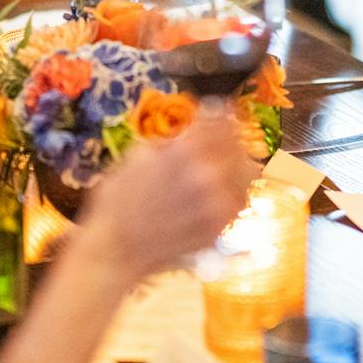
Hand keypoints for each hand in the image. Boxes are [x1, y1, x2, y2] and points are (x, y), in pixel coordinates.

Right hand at [75, 111, 258, 281]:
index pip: (222, 120)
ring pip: (246, 174)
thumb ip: (171, 140)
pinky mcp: (220, 228)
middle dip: (229, 139)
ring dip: (235, 165)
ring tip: (222, 166)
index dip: (220, 113)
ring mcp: (217, 205)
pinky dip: (232, 191)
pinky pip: (239, 201)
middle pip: (239, 145)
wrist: (116, 250)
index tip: (219, 112)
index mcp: (185, 150)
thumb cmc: (118, 201)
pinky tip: (217, 191)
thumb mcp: (138, 155)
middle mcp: (208, 175)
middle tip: (221, 140)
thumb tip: (193, 128)